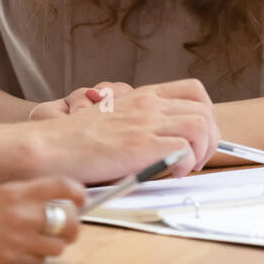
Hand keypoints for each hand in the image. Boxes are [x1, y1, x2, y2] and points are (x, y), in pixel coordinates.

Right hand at [0, 176, 84, 263]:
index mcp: (15, 191)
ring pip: (58, 246)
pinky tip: (24, 254)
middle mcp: (21, 214)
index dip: (78, 193)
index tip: (80, 198)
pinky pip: (40, 263)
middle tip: (65, 227)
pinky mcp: (12, 262)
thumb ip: (20, 196)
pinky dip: (37, 260)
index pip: (62, 186)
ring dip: (52, 245)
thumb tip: (44, 201)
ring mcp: (18, 240)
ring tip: (39, 243)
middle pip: (68, 221)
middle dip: (71, 226)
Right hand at [31, 78, 218, 181]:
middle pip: (205, 111)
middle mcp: (149, 104)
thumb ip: (140, 123)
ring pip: (202, 126)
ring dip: (201, 151)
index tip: (197, 136)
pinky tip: (171, 173)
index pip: (194, 90)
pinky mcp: (143, 145)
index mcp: (142, 96)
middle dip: (210, 138)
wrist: (53, 145)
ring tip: (184, 167)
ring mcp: (147, 123)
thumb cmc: (77, 140)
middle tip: (195, 159)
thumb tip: (165, 142)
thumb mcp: (114, 119)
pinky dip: (185, 164)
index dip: (206, 113)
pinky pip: (185, 149)